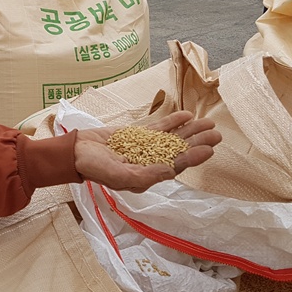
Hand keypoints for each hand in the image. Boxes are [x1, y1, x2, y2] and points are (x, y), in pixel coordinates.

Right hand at [73, 111, 220, 192]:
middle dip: (198, 141)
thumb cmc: (94, 167)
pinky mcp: (136, 135)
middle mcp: (149, 162)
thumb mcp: (118, 176)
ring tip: (207, 123)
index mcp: (147, 176)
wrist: (75, 151)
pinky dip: (172, 121)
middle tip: (216, 133)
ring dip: (189, 130)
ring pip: (172, 138)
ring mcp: (144, 147)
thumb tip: (169, 170)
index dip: (193, 157)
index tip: (209, 149)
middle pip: (178, 150)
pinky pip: (158, 128)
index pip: (175, 165)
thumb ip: (144, 175)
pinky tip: (186, 115)